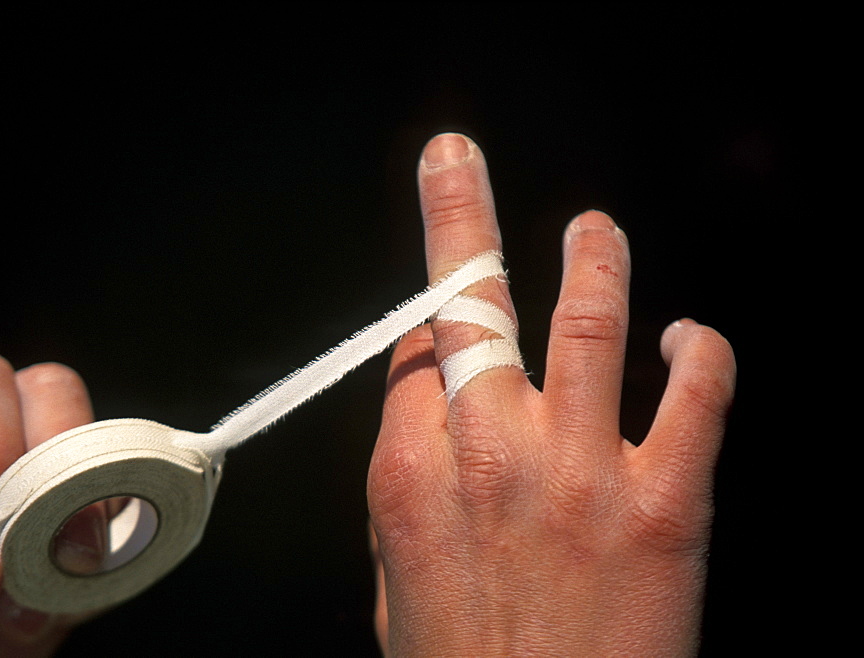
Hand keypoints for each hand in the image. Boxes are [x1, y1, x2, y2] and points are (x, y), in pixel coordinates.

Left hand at [0, 351, 102, 656]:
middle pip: (50, 396)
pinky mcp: (61, 547)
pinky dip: (108, 570)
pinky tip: (64, 608)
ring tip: (42, 599)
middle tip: (49, 549)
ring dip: (89, 523)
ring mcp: (27, 495)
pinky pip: (118, 531)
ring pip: (97, 457)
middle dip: (64, 467)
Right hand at [368, 134, 735, 654]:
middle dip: (457, 218)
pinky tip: (689, 336)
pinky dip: (699, 351)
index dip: (431, 322)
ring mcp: (582, 471)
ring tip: (593, 229)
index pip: (416, 352)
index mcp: (413, 474)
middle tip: (455, 160)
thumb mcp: (399, 578)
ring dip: (591, 260)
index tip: (444, 305)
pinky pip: (695, 394)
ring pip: (588, 323)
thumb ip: (412, 485)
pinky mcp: (667, 502)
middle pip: (467, 304)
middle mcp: (492, 453)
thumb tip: (430, 415)